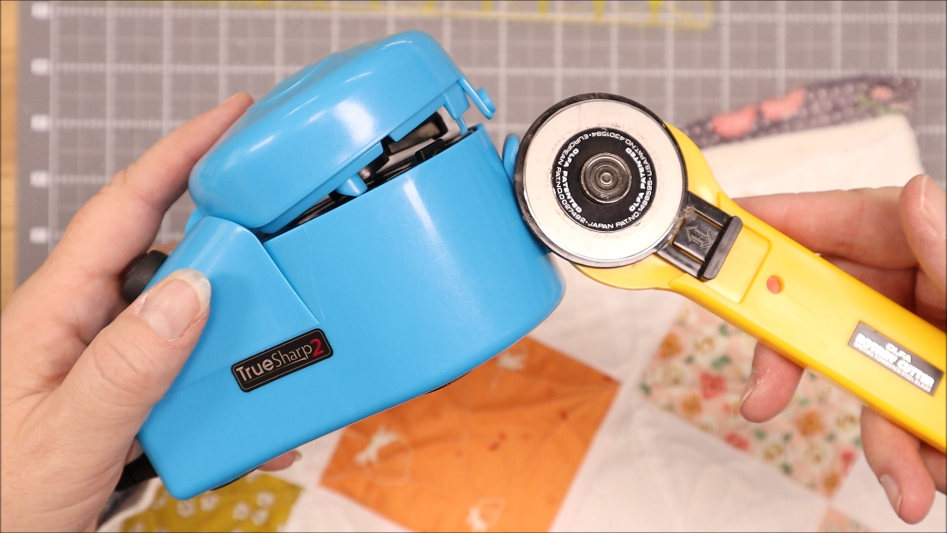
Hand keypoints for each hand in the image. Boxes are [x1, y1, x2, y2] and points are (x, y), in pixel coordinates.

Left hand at [0, 93, 297, 531]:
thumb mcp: (65, 437)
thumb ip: (128, 366)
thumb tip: (193, 291)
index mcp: (57, 311)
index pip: (125, 207)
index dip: (181, 151)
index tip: (236, 116)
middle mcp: (87, 325)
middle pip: (171, 253)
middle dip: (232, 244)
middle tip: (285, 244)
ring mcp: (112, 361)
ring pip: (192, 316)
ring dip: (240, 332)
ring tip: (280, 352)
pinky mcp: (133, 398)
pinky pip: (194, 372)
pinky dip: (234, 389)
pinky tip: (255, 420)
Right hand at [736, 174, 945, 523]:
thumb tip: (912, 198)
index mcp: (939, 252)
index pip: (843, 221)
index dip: (776, 227)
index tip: (721, 242)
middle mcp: (931, 292)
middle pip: (832, 307)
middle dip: (802, 360)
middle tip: (766, 390)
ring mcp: (933, 346)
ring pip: (862, 378)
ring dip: (877, 437)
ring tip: (911, 482)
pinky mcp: (939, 394)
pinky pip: (896, 419)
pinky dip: (907, 457)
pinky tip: (933, 478)